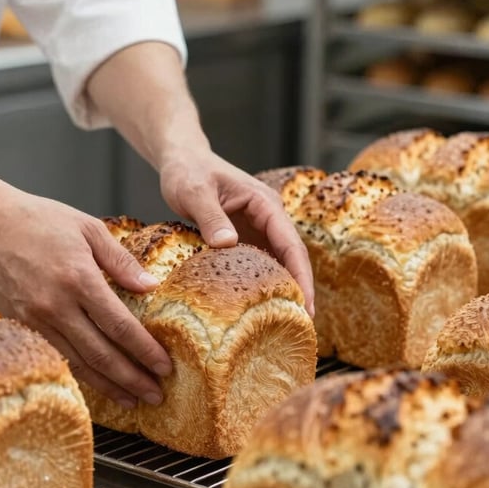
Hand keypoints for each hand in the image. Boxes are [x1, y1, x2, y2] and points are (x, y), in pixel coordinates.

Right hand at [0, 180, 170, 407]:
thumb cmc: (39, 220)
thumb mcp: (88, 228)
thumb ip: (121, 261)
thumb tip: (151, 287)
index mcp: (78, 278)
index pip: (119, 326)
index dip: (145, 351)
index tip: (165, 366)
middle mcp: (55, 305)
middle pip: (101, 354)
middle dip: (132, 378)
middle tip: (156, 395)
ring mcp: (34, 319)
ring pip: (77, 363)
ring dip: (107, 385)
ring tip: (131, 399)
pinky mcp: (19, 326)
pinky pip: (55, 357)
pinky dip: (78, 375)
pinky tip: (96, 383)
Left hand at [159, 148, 314, 316]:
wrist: (181, 161)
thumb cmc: (188, 171)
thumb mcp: (195, 192)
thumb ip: (211, 218)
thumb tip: (228, 245)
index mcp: (265, 203)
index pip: (291, 244)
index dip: (301, 276)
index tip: (306, 307)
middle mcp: (268, 217)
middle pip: (291, 258)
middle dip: (299, 290)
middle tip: (301, 327)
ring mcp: (257, 228)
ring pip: (277, 264)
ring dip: (282, 291)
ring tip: (284, 326)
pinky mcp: (244, 237)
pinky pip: (258, 263)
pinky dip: (261, 285)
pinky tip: (258, 309)